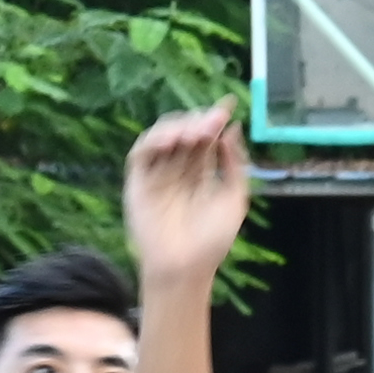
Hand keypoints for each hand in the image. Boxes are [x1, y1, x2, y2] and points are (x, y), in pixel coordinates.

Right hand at [123, 100, 251, 286]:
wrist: (186, 268)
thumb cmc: (213, 241)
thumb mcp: (234, 199)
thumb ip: (234, 165)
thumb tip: (233, 129)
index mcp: (201, 173)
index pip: (206, 138)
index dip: (214, 120)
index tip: (227, 105)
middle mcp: (179, 170)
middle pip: (185, 133)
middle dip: (199, 123)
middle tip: (212, 123)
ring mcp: (157, 175)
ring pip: (163, 137)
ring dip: (178, 129)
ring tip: (194, 133)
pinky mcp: (138, 183)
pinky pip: (141, 154)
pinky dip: (153, 142)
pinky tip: (170, 141)